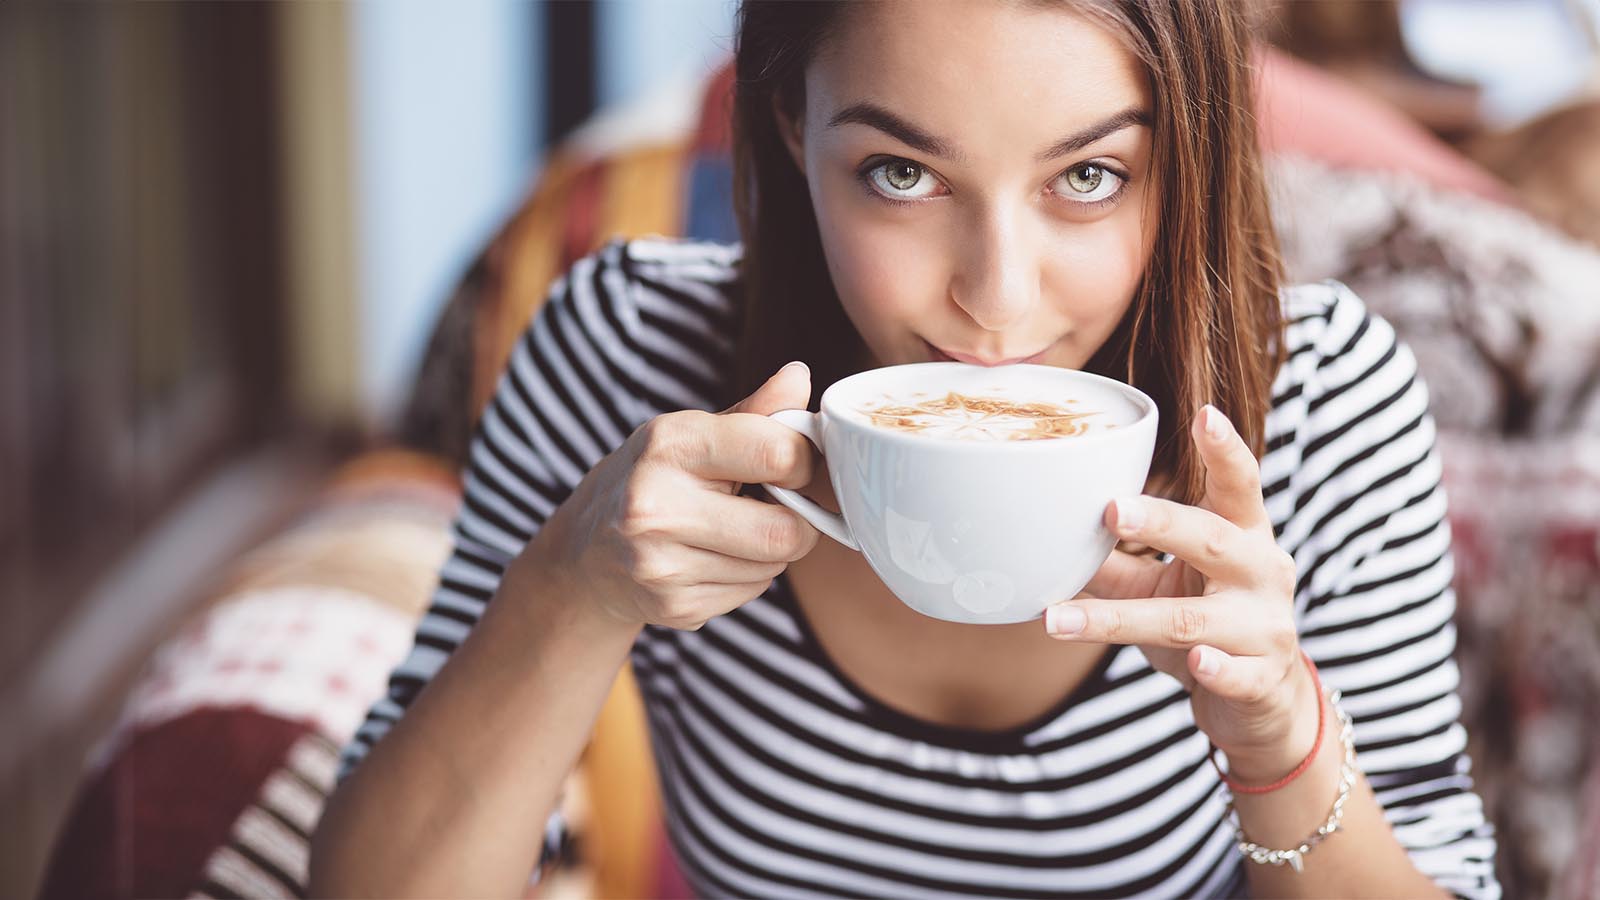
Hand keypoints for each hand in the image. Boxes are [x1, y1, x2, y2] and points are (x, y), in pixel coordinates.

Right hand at [522, 362, 821, 631]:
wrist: (583, 555)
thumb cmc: (649, 480)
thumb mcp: (689, 434)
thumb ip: (753, 412)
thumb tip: (799, 376)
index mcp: (669, 445)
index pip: (778, 453)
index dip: (804, 461)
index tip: (792, 463)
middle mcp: (657, 506)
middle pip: (785, 531)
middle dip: (797, 520)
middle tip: (774, 506)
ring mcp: (662, 564)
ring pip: (773, 566)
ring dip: (770, 550)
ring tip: (732, 530)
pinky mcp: (674, 607)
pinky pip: (751, 593)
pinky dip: (747, 576)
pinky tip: (713, 557)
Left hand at [1044, 404, 1319, 781]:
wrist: (1262, 703)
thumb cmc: (1209, 623)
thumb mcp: (1163, 584)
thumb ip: (1115, 560)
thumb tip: (1044, 534)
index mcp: (1242, 534)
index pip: (1239, 485)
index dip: (1224, 451)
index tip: (1204, 414)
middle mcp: (1262, 571)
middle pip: (1213, 540)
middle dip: (1163, 523)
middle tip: (1112, 508)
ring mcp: (1265, 626)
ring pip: (1192, 619)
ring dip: (1121, 619)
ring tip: (1059, 620)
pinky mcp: (1262, 679)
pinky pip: (1234, 674)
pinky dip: (1215, 667)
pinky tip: (1197, 663)